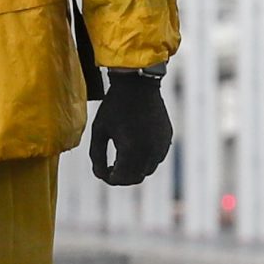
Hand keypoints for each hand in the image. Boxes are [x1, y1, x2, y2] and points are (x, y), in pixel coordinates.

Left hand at [89, 69, 171, 185]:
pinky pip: (157, 157)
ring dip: (135, 168)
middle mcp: (149, 151)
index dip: (109, 178)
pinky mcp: (167, 138)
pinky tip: (136, 146)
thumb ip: (96, 155)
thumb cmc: (114, 106)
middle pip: (136, 178)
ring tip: (123, 157)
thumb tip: (100, 175)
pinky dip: (147, 158)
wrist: (138, 85)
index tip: (102, 171)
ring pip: (148, 169)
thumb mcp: (99, 130)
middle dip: (122, 177)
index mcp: (131, 150)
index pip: (120, 179)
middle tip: (111, 168)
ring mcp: (161, 145)